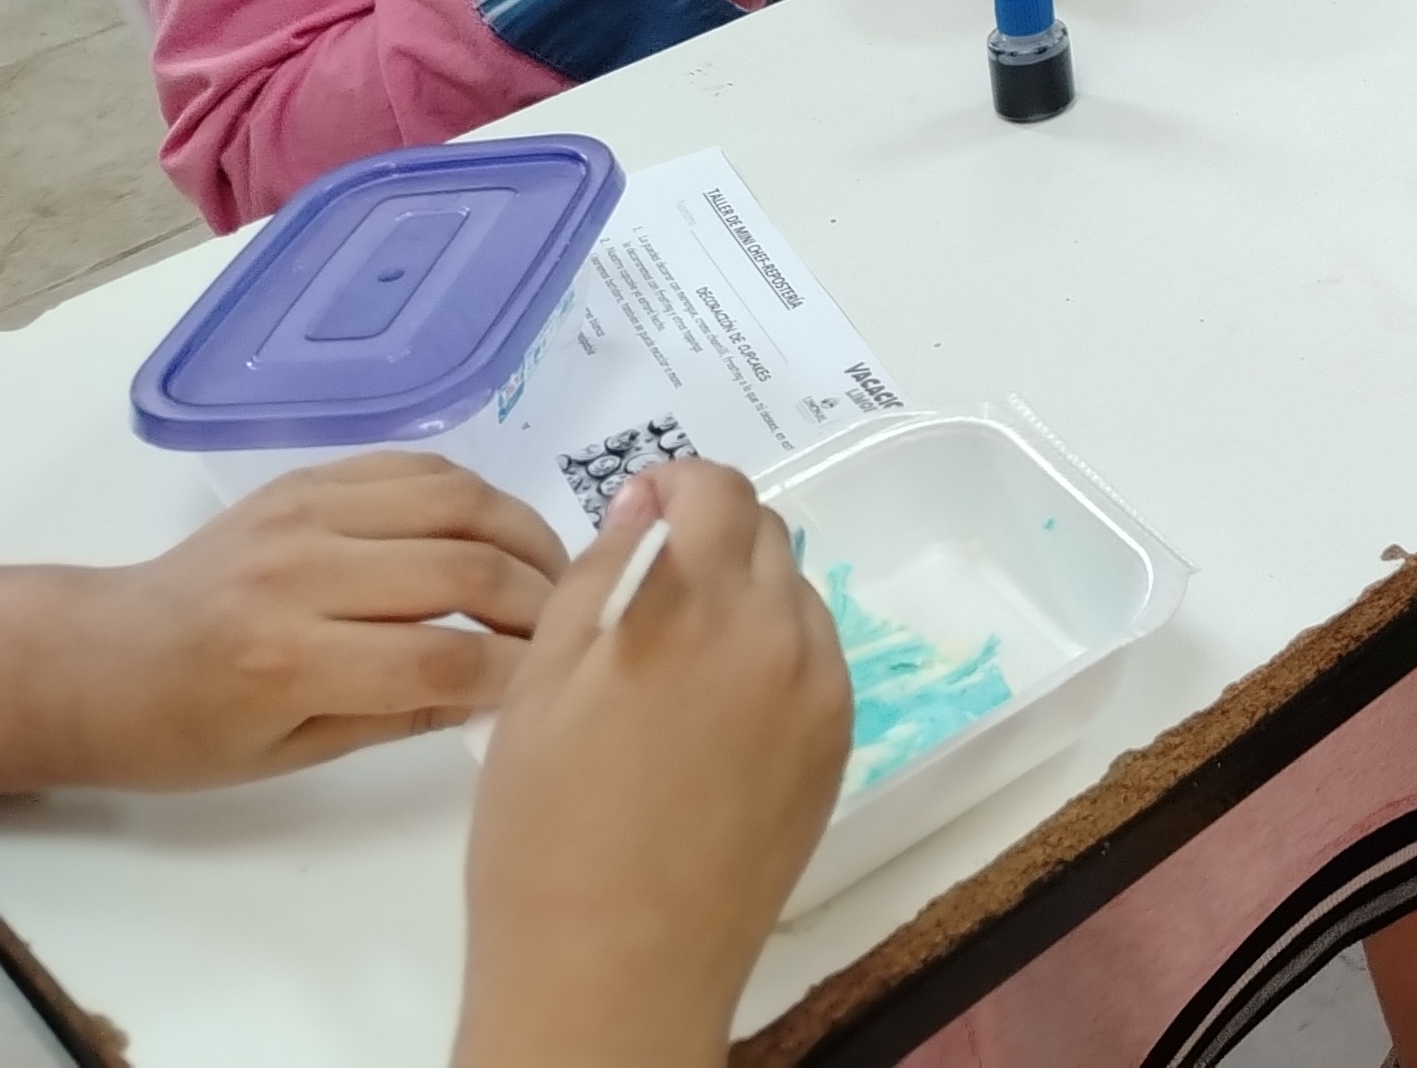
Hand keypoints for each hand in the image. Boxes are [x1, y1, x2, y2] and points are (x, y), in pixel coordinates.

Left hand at [0, 454, 564, 792]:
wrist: (102, 658)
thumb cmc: (186, 730)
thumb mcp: (288, 754)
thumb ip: (401, 714)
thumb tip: (504, 693)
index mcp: (284, 659)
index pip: (438, 655)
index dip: (514, 670)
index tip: (555, 682)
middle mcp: (298, 573)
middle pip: (461, 568)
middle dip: (538, 599)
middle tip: (576, 625)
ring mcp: (305, 511)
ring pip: (456, 500)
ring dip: (523, 534)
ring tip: (552, 572)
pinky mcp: (309, 478)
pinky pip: (420, 468)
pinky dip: (475, 496)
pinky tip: (495, 532)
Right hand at [450, 462, 847, 1067]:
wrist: (616, 972)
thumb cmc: (545, 838)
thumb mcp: (537, 691)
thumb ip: (595, 576)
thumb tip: (642, 505)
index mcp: (693, 609)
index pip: (718, 490)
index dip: (676, 486)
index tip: (639, 514)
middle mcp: (776, 634)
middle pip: (764, 535)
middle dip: (709, 538)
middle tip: (645, 594)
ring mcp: (820, 691)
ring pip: (794, 596)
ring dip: (744, 598)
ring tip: (673, 666)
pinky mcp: (839, 742)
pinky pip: (815, 659)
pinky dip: (772, 655)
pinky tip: (712, 715)